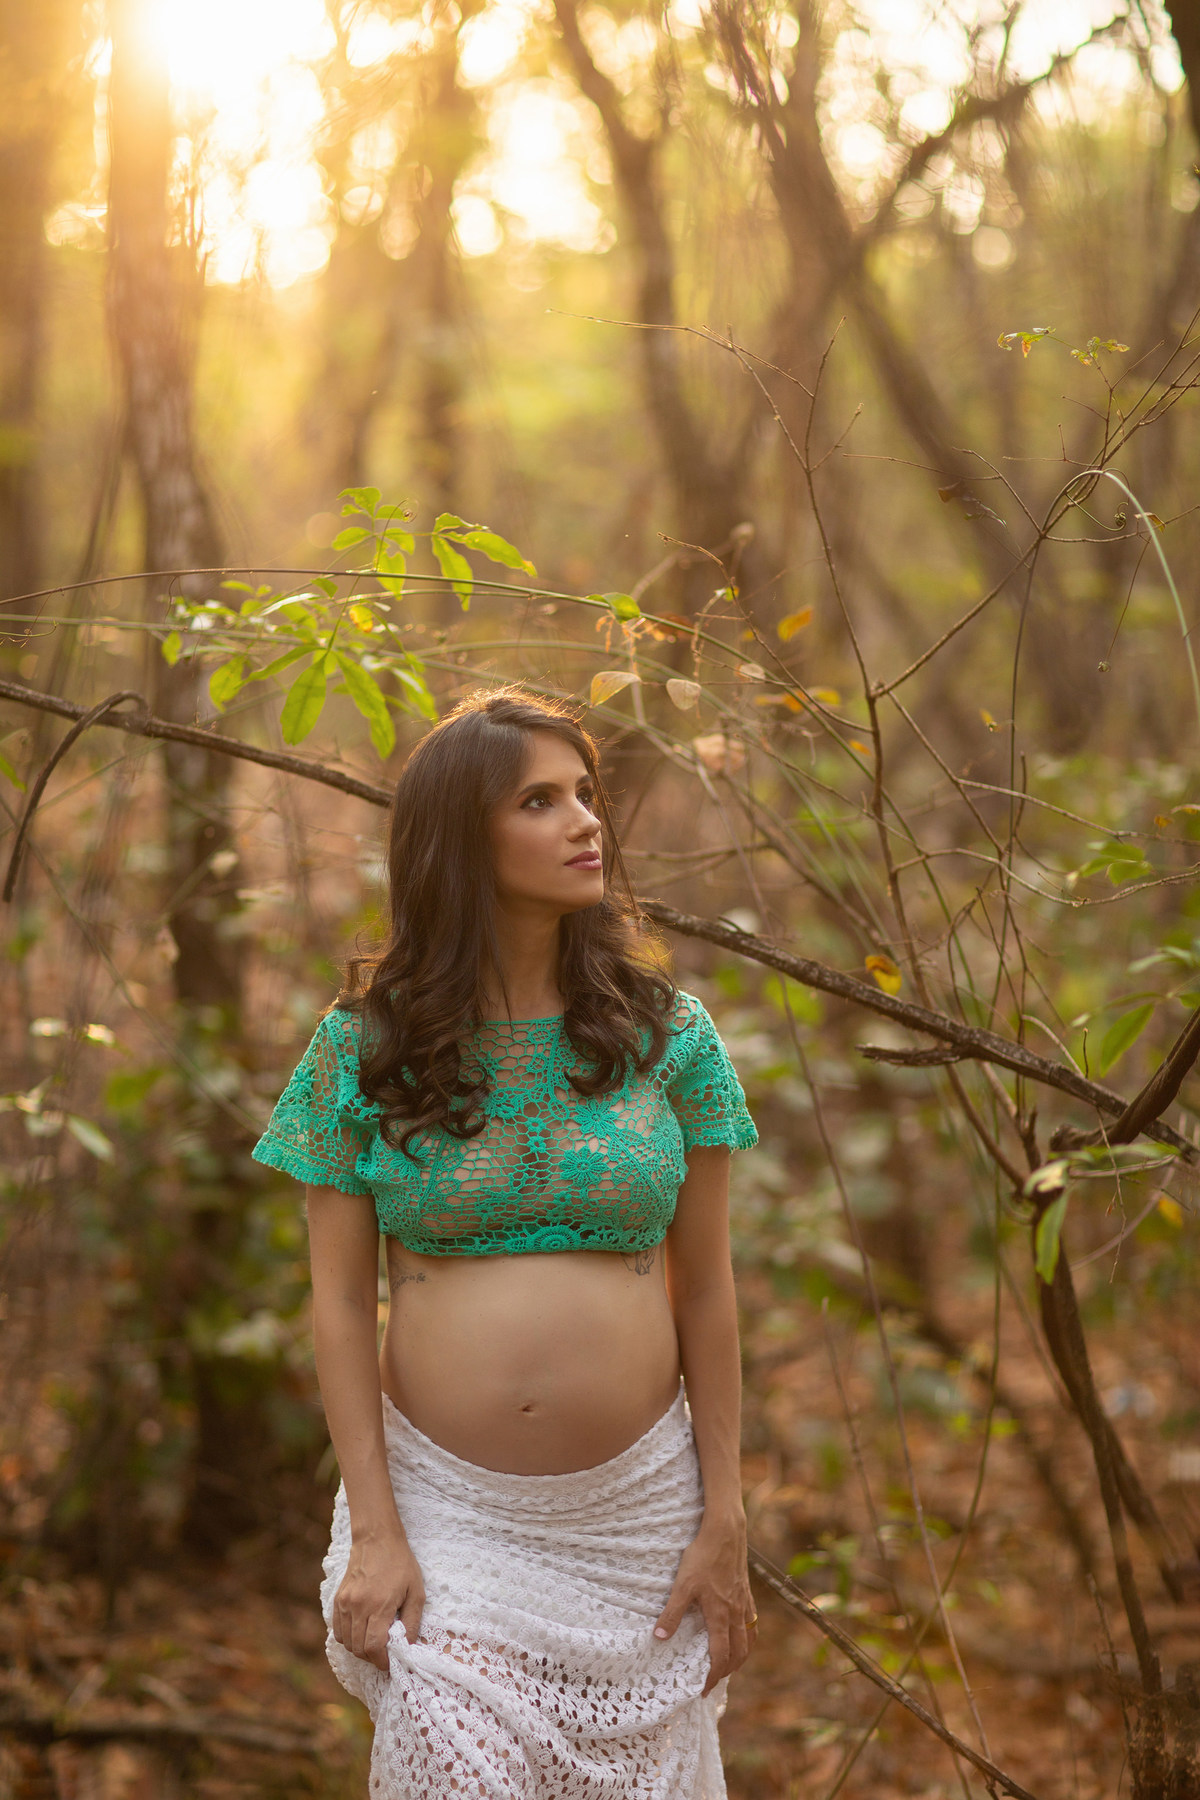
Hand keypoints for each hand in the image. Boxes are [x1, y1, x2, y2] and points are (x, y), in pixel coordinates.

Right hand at [332, 1525, 424, 1671]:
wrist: (377, 1538)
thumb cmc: (400, 1563)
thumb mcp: (416, 1591)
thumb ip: (412, 1622)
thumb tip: (407, 1647)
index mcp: (379, 1605)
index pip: (373, 1647)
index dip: (381, 1661)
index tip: (390, 1663)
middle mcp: (358, 1606)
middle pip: (358, 1648)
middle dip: (372, 1658)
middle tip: (384, 1656)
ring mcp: (345, 1603)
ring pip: (347, 1642)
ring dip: (359, 1650)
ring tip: (373, 1645)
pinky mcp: (338, 1600)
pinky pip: (338, 1630)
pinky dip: (348, 1639)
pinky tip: (360, 1634)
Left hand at [653, 1513, 756, 1696]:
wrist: (725, 1533)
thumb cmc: (702, 1557)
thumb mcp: (682, 1585)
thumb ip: (672, 1613)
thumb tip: (658, 1638)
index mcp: (720, 1616)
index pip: (720, 1657)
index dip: (712, 1676)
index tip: (704, 1689)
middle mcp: (736, 1614)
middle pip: (738, 1654)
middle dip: (726, 1672)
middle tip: (713, 1682)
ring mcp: (744, 1604)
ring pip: (748, 1641)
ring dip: (740, 1658)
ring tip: (728, 1666)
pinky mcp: (747, 1593)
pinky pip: (752, 1624)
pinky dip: (748, 1639)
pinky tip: (741, 1637)